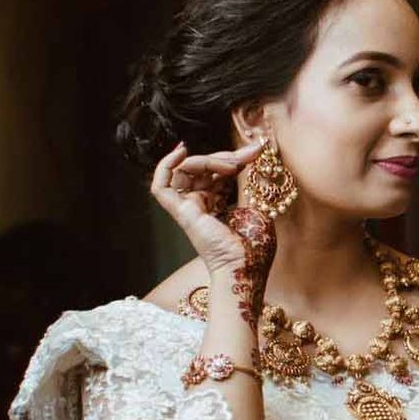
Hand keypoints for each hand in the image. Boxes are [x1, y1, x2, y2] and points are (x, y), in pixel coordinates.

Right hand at [149, 140, 266, 275]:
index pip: (216, 172)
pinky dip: (166, 166)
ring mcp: (188, 209)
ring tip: (231, 164)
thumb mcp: (257, 205)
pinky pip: (161, 186)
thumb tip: (255, 152)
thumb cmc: (254, 248)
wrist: (246, 269)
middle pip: (201, 169)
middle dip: (223, 155)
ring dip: (207, 160)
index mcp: (216, 205)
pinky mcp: (182, 213)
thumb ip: (251, 181)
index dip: (233, 157)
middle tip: (247, 154)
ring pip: (184, 172)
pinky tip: (181, 151)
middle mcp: (199, 205)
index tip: (256, 150)